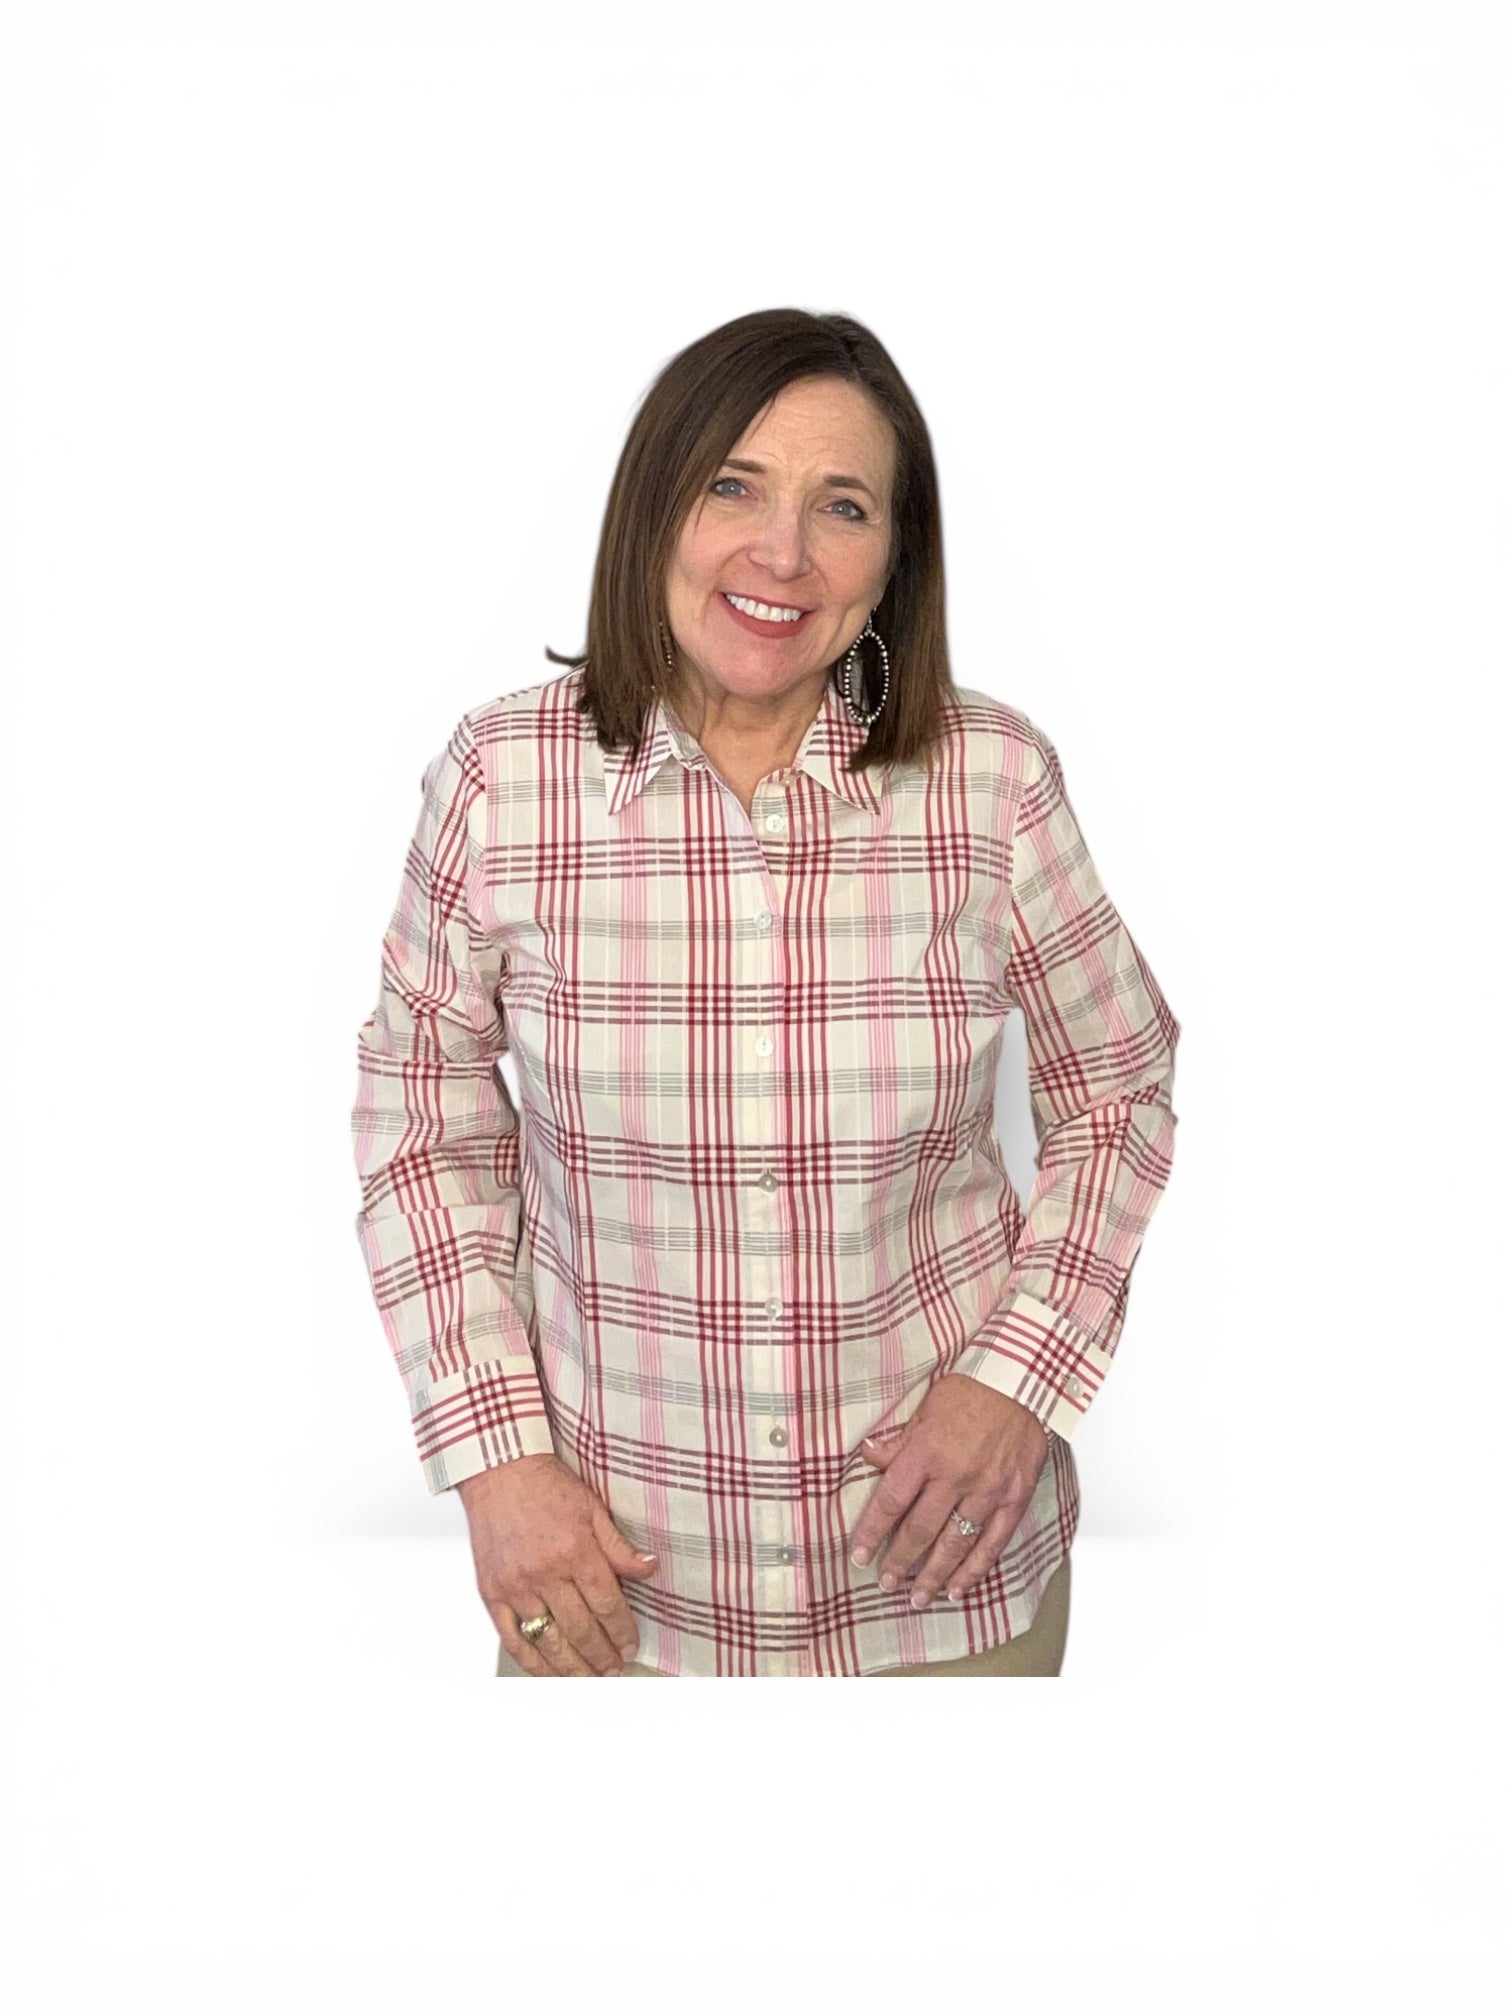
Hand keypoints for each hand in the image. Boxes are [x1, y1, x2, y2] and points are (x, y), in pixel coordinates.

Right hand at [457, 1454, 659, 1675]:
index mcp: (574, 1550)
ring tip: (590, 1678)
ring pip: (549, 1641)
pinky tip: (549, 1672)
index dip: (622, 1631)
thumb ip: (619, 1546)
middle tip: (615, 1669)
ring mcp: (515, 1586)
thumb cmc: (545, 1486)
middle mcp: (544, 1572)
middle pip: (581, 1629)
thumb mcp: (592, 1507)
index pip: (606, 1603)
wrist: (498, 1470)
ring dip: (573, 1666)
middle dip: (602, 1655)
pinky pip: (513, 1639)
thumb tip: (649, 1569)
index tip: (631, 1646)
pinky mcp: (491, 1593)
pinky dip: (532, 1662)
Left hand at [850, 1374, 1049, 1610]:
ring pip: (956, 1543)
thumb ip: (898, 1440)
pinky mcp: (1015, 1495)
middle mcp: (955, 1474)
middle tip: (886, 1583)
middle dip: (899, 1562)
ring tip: (918, 1598)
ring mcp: (988, 1488)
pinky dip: (975, 1568)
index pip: (891, 1502)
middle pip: (920, 1530)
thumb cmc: (970, 1388)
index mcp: (926, 1451)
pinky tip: (959, 1586)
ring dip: (934, 1574)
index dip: (871, 1533)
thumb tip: (868, 1455)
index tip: (859, 1555)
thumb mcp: (923, 1407)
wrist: (1021, 1378)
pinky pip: (993, 1541)